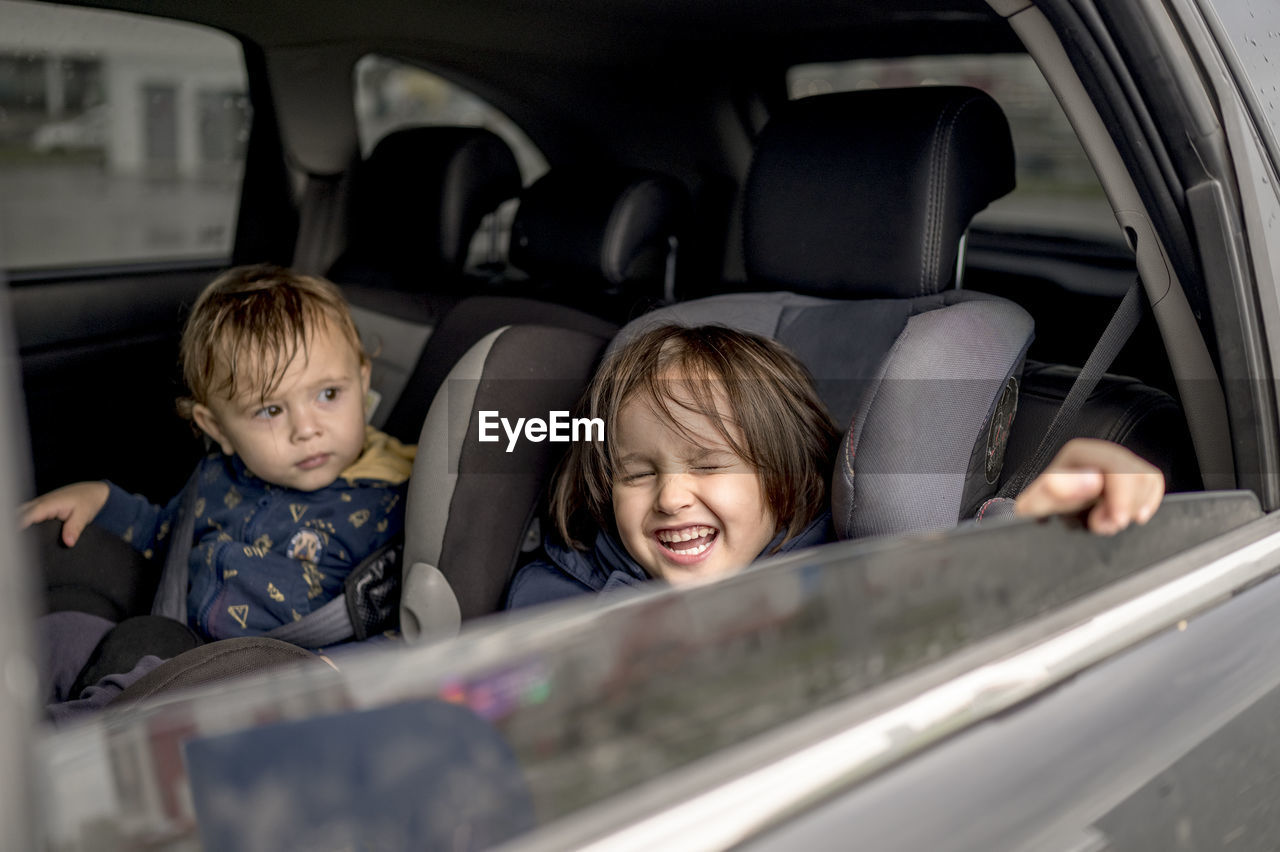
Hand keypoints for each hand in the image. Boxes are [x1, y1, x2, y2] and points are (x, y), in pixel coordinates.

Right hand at [19, 481, 109, 545]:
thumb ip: (75, 528)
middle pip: (21, 512)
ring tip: (22, 538)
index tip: (18, 533)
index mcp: (50, 503)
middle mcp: (42, 502)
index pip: (31, 513)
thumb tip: (68, 542)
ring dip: (21, 521)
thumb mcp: (84, 514)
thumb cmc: (88, 501)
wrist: (93, 491)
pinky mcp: (42, 507)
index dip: (23, 523)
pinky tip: (27, 531)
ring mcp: (40, 504)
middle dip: (17, 523)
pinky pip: (28, 513)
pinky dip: (25, 520)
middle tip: (20, 540)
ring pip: (23, 512)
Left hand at [1014, 438, 1164, 534]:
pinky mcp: (1125, 479)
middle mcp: (1100, 454)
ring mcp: (1114, 465)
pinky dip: (1146, 503)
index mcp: (1080, 454)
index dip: (1124, 496)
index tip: (1116, 521)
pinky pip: (1152, 484)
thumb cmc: (1036, 514)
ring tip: (1108, 521)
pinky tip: (1126, 516)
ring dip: (1135, 507)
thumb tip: (1093, 478)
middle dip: (1127, 506)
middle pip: (1139, 475)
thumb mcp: (1035, 507)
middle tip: (1102, 525)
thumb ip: (1055, 490)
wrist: (1039, 521)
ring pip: (1149, 480)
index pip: (1120, 467)